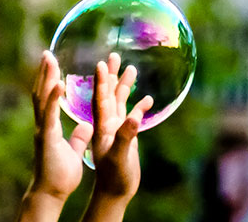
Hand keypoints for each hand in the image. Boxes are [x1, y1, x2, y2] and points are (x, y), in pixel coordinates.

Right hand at [17, 51, 92, 220]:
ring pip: (43, 99)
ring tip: (50, 60)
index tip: (53, 62)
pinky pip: (50, 114)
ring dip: (46, 79)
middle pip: (44, 93)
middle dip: (45, 73)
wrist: (52, 193)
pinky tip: (58, 83)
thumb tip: (85, 126)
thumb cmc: (61, 174)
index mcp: (52, 126)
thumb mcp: (74, 150)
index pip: (51, 97)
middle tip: (47, 53)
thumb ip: (78, 136)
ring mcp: (44, 130)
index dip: (52, 80)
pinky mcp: (47, 138)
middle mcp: (46, 125)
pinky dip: (53, 98)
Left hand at [90, 53, 152, 204]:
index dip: (101, 81)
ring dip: (124, 85)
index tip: (100, 63)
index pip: (100, 99)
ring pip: (120, 102)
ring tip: (132, 69)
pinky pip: (132, 116)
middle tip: (113, 55)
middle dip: (111, 75)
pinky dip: (139, 106)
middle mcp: (108, 124)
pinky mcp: (126, 136)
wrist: (114, 192)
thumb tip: (134, 116)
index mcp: (103, 127)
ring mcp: (117, 129)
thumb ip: (126, 136)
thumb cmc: (114, 176)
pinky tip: (147, 100)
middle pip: (109, 94)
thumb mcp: (120, 156)